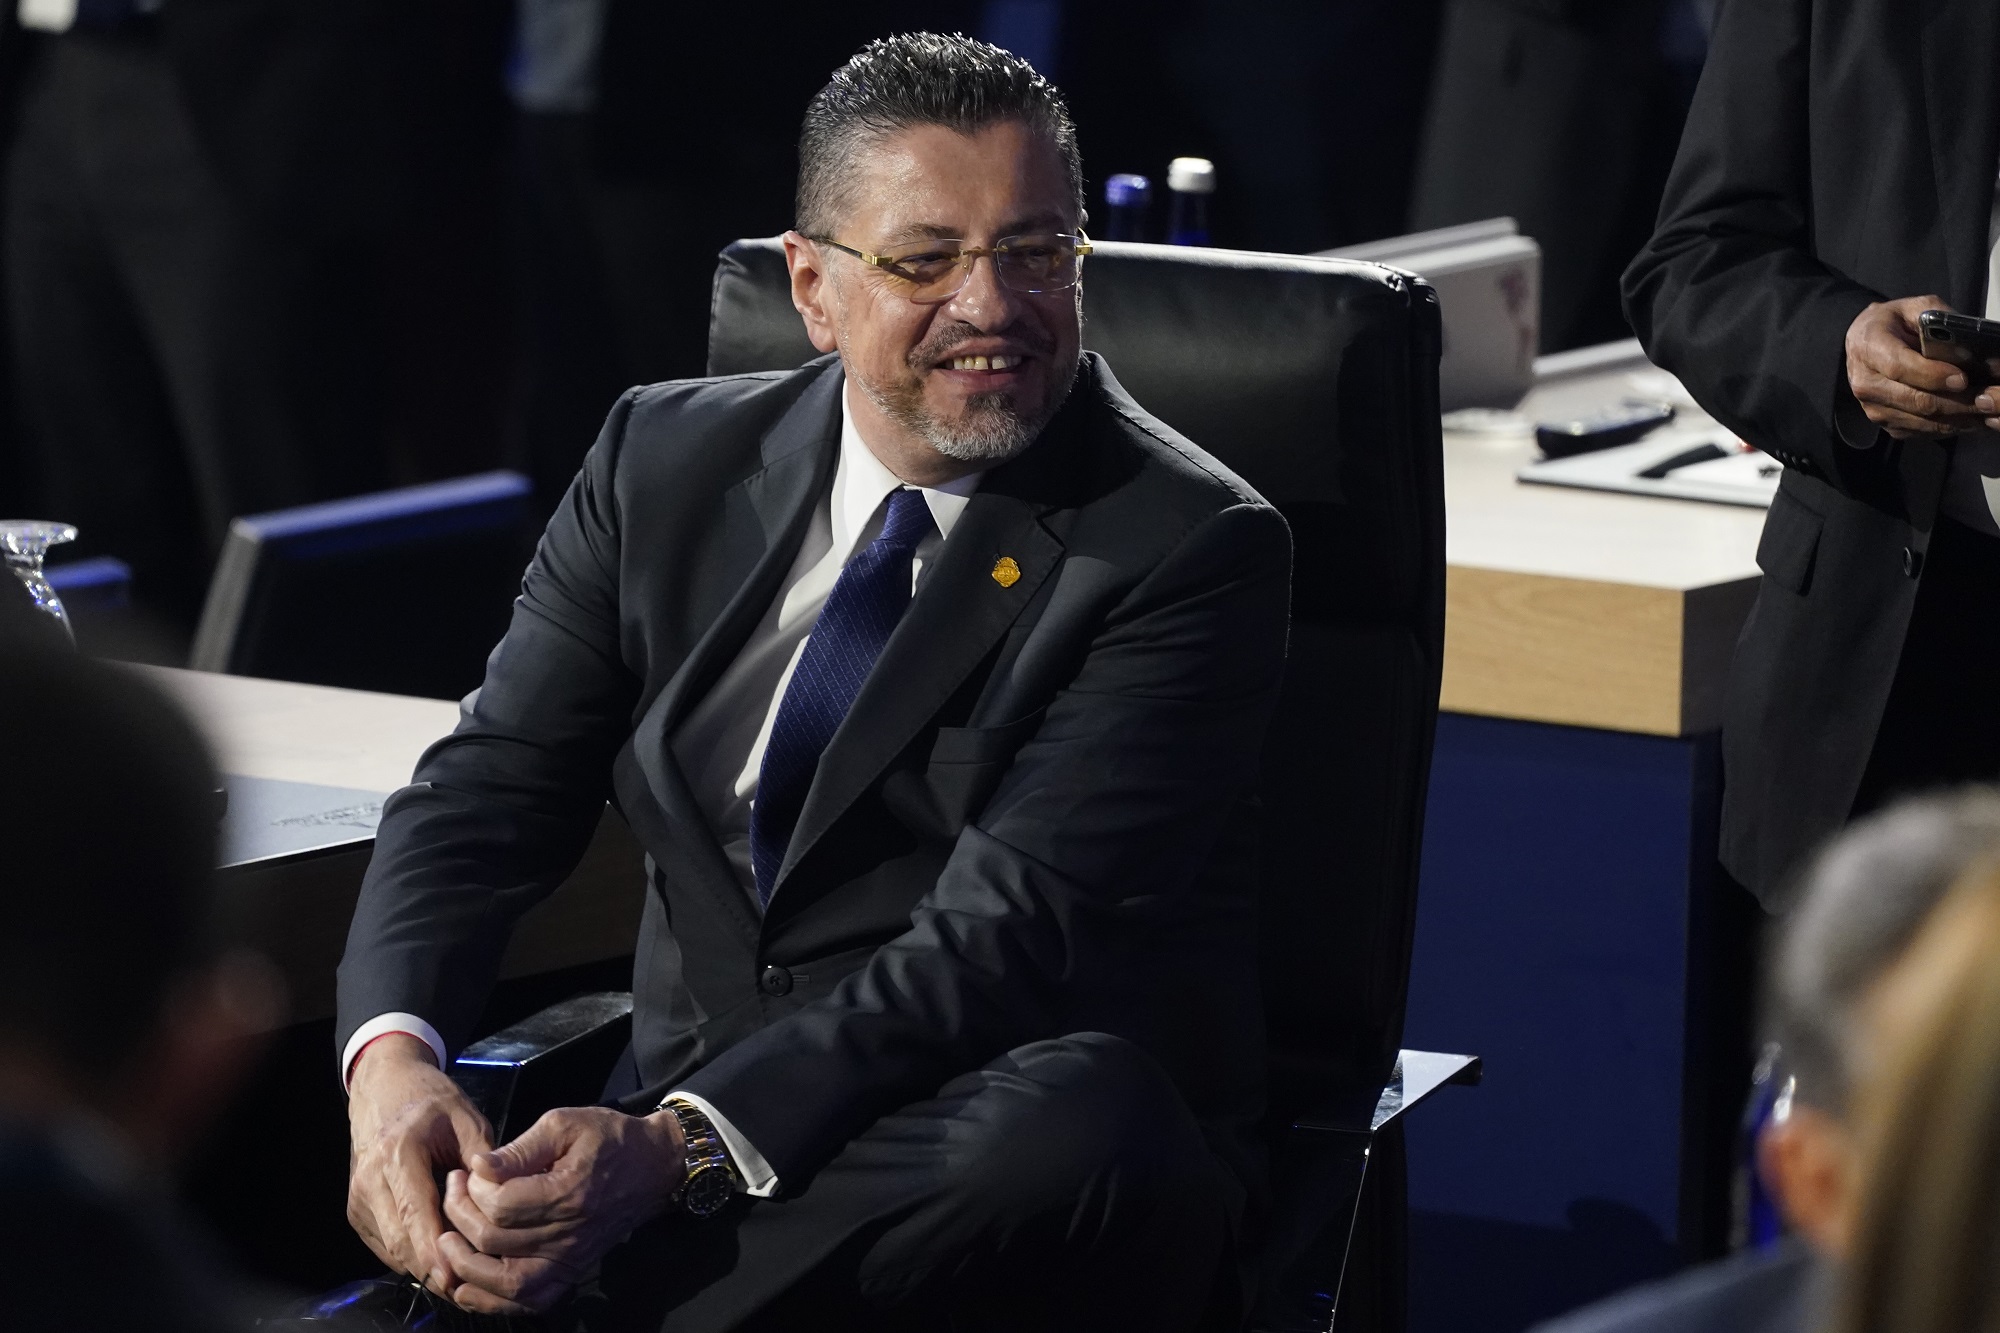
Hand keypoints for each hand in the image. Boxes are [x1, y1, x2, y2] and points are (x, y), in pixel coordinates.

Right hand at [346, 1034, 492, 1296]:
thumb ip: (484, 1162)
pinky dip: (411, 1255)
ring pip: (392, 1250)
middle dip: (434, 1268)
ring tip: (462, 1266)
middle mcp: (370, 1180)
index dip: (434, 1251)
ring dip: (424, 1265)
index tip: (455, 1277)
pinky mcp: (356, 1211)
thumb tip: (502, 1203)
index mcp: (399, 1153)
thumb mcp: (468, 1119)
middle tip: (471, 1281)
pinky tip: (440, 1251)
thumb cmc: (432, 1102)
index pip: (415, 1214)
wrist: (385, 1087)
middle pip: (400, 1241)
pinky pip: (385, 1246)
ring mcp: (358, 1198)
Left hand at [438, 1106, 686, 1313]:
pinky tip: (467, 1285)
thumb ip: (519, 1147)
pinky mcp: (570, 1273)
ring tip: (446, 1242)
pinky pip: (527, 1302)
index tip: (470, 1170)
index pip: (500, 1205)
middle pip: (494, 1240)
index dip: (472, 1188)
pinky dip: (492, 1300)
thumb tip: (478, 1167)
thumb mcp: (564, 1123)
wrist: (652, 1166)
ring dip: (464, 1266)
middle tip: (453, 1191)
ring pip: (504, 1282)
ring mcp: (570, 1260)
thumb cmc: (608, 1139)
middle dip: (458, 1216)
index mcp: (567, 1193)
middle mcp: (568, 1235)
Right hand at [1845, 295, 1993, 437]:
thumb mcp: (1914, 308)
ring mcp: (1873, 408)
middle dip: (1957, 403)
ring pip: (1922, 421)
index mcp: (1869, 347)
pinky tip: (1972, 418)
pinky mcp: (1885, 424)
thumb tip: (1967, 345)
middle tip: (1988, 400)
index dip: (1932, 375)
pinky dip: (1950, 427)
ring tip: (1987, 411)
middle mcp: (1865, 382)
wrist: (1862, 344)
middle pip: (1915, 400)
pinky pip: (1922, 432)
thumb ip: (1938, 320)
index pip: (1899, 367)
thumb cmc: (1892, 324)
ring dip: (1959, 419)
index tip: (1963, 378)